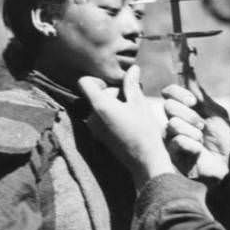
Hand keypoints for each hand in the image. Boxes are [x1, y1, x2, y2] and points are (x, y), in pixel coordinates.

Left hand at [78, 67, 174, 189]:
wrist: (145, 161)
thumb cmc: (144, 130)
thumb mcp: (139, 103)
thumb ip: (132, 84)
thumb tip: (133, 68)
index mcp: (100, 105)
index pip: (84, 82)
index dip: (98, 80)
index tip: (115, 86)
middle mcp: (92, 117)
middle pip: (94, 95)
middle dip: (111, 94)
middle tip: (131, 102)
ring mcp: (94, 129)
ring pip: (98, 107)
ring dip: (112, 105)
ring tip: (131, 113)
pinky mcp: (98, 137)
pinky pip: (100, 119)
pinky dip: (111, 116)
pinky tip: (127, 123)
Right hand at [162, 78, 229, 180]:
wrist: (228, 163)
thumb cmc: (224, 139)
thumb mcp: (215, 112)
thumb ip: (200, 95)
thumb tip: (189, 71)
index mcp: (184, 109)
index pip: (169, 92)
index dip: (178, 93)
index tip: (193, 102)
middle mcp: (174, 121)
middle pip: (168, 106)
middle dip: (189, 115)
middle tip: (202, 126)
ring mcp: (170, 137)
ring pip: (172, 124)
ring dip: (193, 132)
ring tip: (202, 141)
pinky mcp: (171, 154)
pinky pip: (177, 141)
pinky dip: (193, 145)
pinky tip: (198, 152)